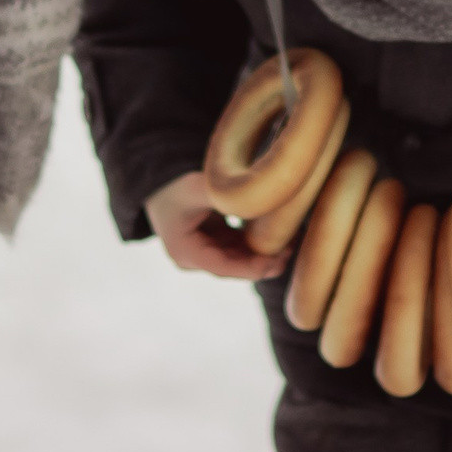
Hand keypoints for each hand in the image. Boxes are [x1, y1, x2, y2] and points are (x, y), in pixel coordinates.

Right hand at [145, 170, 289, 279]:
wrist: (159, 183)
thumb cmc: (173, 186)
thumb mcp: (196, 188)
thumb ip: (222, 196)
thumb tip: (257, 198)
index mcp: (185, 252)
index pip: (222, 267)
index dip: (250, 268)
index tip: (275, 261)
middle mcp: (195, 259)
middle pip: (234, 267)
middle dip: (264, 261)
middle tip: (291, 249)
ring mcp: (206, 253)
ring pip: (241, 260)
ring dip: (265, 252)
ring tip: (292, 240)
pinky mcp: (215, 244)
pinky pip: (241, 248)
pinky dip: (259, 242)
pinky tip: (281, 233)